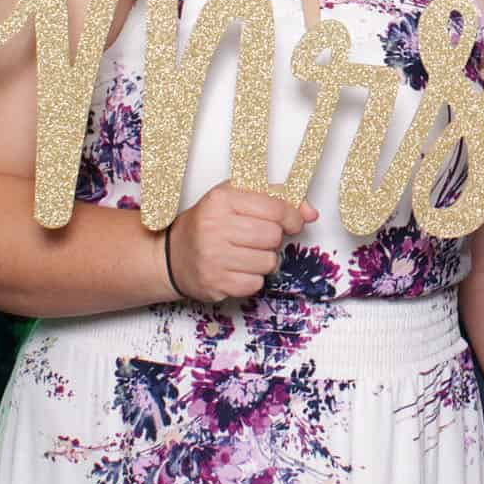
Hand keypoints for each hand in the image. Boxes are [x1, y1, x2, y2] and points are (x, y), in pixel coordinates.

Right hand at [163, 181, 316, 301]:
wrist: (172, 256)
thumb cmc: (209, 224)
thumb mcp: (237, 199)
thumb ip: (276, 199)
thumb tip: (310, 213)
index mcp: (221, 199)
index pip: (275, 208)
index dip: (292, 216)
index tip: (292, 222)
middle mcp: (215, 227)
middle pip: (273, 236)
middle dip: (273, 239)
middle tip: (257, 238)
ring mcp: (213, 257)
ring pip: (268, 262)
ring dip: (263, 260)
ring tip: (245, 253)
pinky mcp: (215, 284)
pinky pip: (256, 284)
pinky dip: (252, 278)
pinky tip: (236, 269)